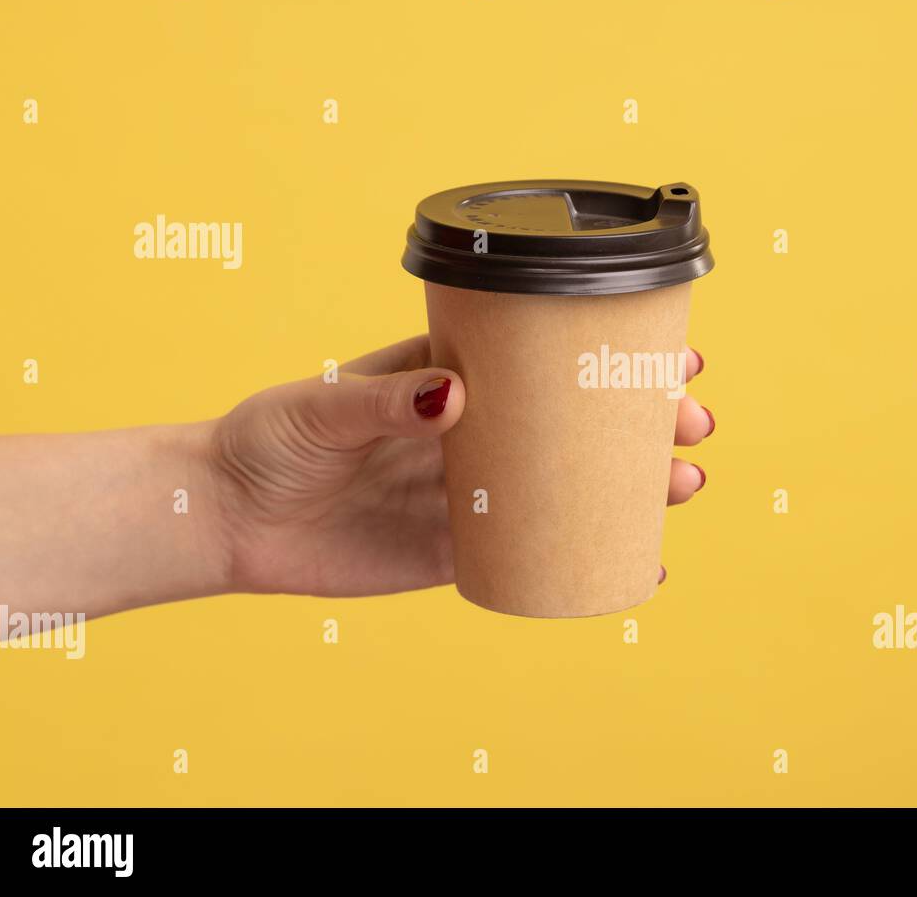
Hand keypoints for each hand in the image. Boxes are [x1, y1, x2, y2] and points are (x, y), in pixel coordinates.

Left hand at [206, 336, 711, 597]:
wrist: (227, 521)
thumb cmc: (268, 440)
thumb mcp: (321, 407)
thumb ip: (384, 402)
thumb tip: (457, 399)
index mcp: (451, 378)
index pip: (544, 360)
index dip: (609, 356)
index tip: (668, 354)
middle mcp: (475, 433)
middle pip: (575, 424)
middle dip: (642, 421)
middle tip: (688, 424)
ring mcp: (471, 493)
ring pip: (569, 486)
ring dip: (631, 484)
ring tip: (681, 483)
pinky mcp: (456, 552)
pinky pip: (534, 553)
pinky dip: (586, 555)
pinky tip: (637, 561)